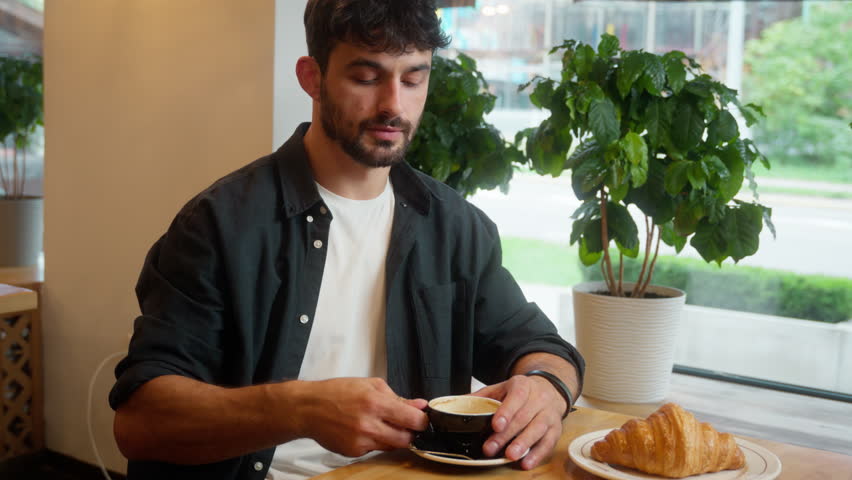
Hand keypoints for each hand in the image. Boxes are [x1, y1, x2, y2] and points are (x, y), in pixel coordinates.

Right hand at [295, 377, 428, 456]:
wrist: (308, 408)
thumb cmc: (336, 392)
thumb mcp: (370, 385)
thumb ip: (397, 397)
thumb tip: (420, 405)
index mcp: (375, 402)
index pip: (412, 419)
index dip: (422, 421)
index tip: (422, 419)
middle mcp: (369, 423)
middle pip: (406, 439)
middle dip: (410, 433)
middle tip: (404, 424)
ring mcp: (361, 440)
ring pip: (391, 446)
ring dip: (392, 437)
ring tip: (380, 424)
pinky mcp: (353, 452)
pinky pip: (374, 450)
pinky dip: (375, 442)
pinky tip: (363, 430)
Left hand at [472, 374, 566, 469]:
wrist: (549, 389)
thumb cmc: (520, 393)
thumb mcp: (501, 388)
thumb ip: (481, 396)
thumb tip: (458, 403)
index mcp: (523, 386)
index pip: (516, 397)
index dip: (506, 411)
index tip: (495, 425)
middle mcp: (539, 398)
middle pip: (523, 417)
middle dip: (506, 435)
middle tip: (490, 448)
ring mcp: (549, 414)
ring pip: (537, 430)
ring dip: (523, 444)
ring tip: (510, 456)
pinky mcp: (556, 429)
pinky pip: (548, 442)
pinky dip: (537, 454)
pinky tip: (526, 463)